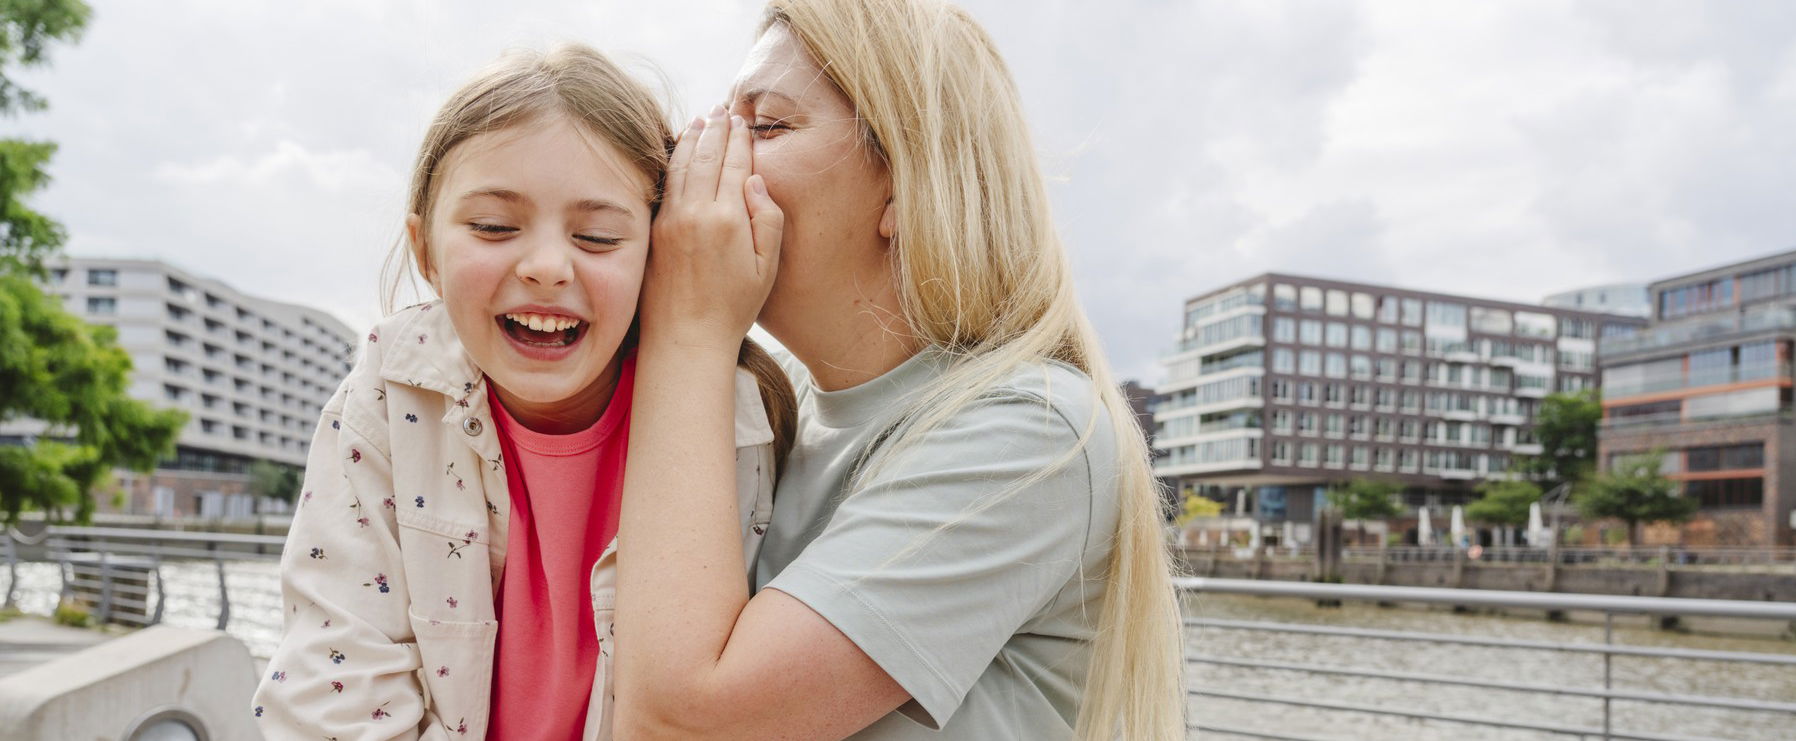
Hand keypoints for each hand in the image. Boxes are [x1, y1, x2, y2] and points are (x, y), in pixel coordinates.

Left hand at [643, 105, 783, 352]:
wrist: (686, 338)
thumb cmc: (733, 308)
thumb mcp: (766, 268)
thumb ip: (767, 220)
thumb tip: (755, 181)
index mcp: (729, 219)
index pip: (735, 165)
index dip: (740, 141)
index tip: (742, 123)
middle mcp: (696, 212)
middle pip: (706, 157)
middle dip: (715, 130)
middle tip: (722, 111)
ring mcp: (671, 219)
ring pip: (681, 166)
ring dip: (691, 139)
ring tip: (700, 121)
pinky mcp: (654, 230)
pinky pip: (664, 183)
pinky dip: (672, 160)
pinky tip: (677, 151)